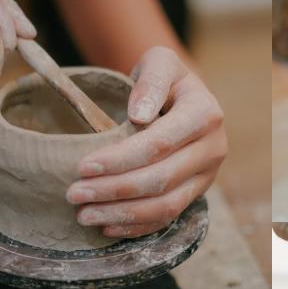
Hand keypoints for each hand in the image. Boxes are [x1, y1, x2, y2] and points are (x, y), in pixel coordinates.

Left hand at [67, 47, 227, 237]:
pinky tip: (107, 226)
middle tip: (74, 195)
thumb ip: (151, 80)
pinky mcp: (197, 194)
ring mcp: (207, 176)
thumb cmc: (166, 79)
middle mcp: (213, 149)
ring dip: (122, 214)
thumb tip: (140, 115)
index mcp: (205, 114)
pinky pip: (168, 218)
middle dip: (114, 191)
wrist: (185, 99)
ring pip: (166, 206)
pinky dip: (137, 226)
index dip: (120, 159)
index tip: (83, 167)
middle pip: (161, 180)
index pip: (159, 144)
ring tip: (85, 215)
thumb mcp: (160, 62)